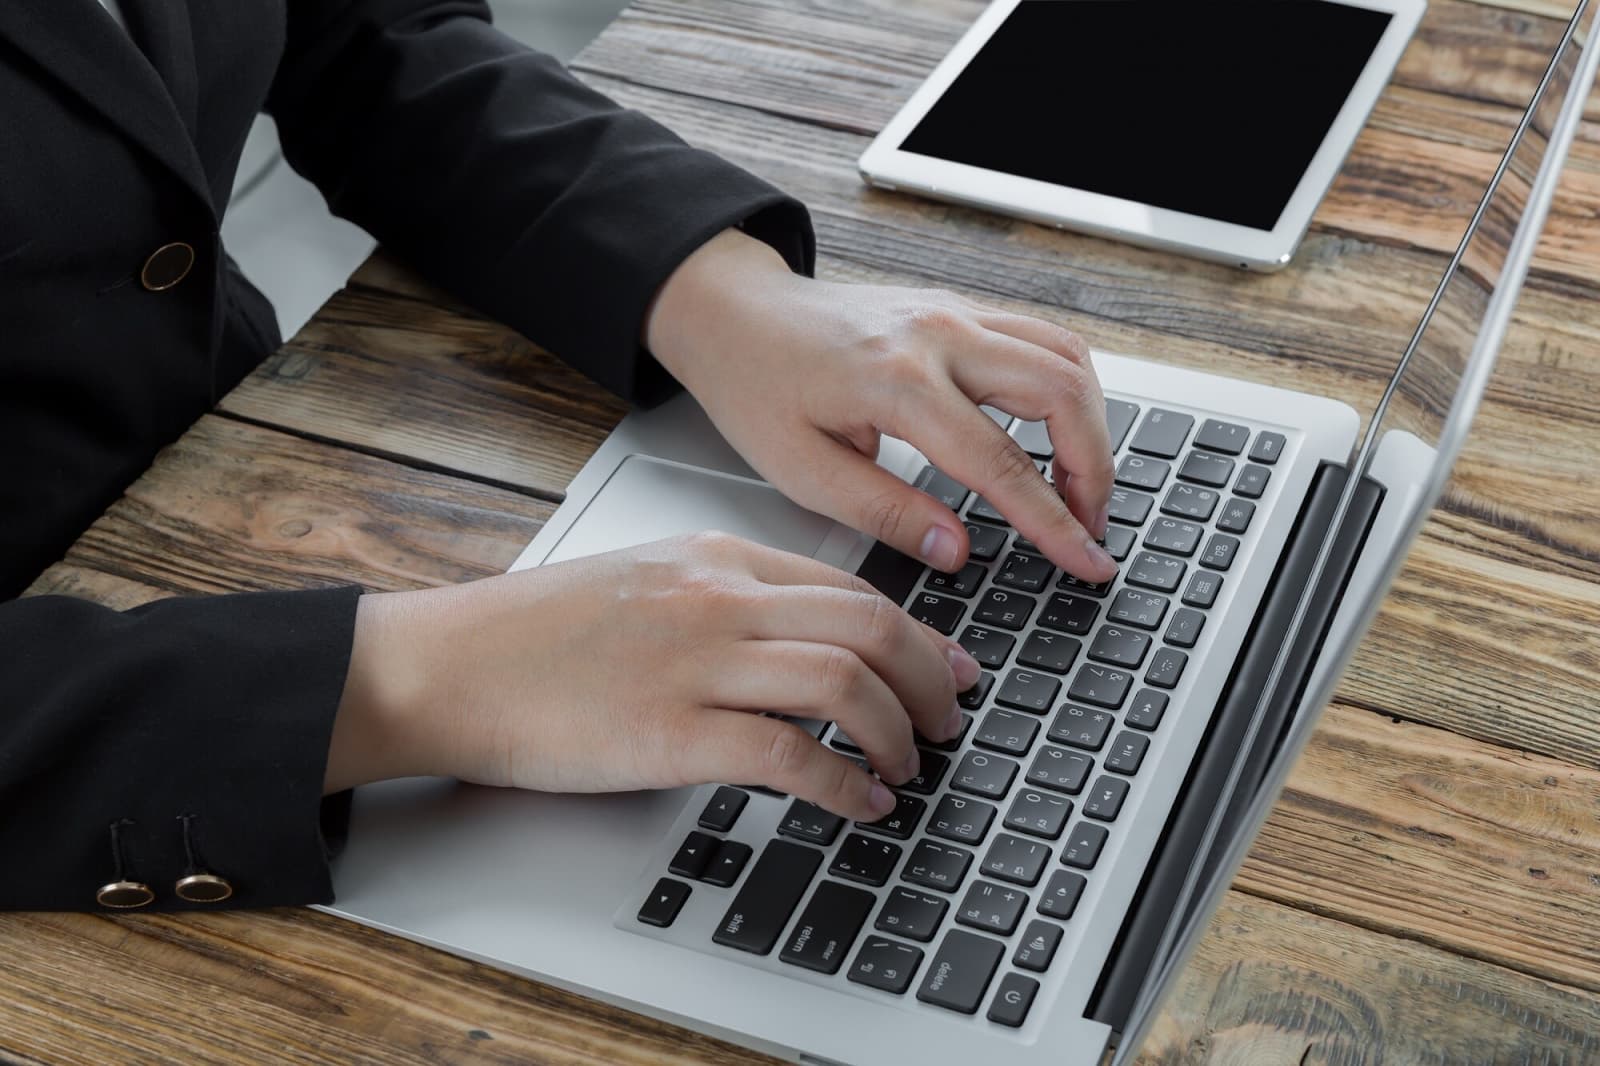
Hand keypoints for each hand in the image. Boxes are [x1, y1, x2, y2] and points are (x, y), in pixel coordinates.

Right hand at [326, 533, 980, 820]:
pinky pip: (788, 753)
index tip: (949, 666)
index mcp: (714, 558)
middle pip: (867, 625)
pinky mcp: (669, 732)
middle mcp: (717, 599)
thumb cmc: (532, 633)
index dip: (918, 633)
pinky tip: (858, 801)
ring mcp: (695, 662)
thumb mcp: (642, 583)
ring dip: (895, 731)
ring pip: (844, 681)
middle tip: (950, 720)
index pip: (848, 587)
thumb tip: (796, 644)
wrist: (447, 664)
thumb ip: (721, 601)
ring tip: (908, 767)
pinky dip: (841, 781)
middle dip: (930, 678)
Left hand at [646, 230, 1117, 580]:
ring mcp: (954, 312)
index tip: (1086, 561)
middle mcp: (937, 335)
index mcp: (895, 380)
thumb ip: (885, 513)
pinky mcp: (959, 309)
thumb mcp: (801, 471)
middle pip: (1061, 393)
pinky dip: (1069, 389)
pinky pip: (1043, 339)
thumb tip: (957, 552)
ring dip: (1091, 426)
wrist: (734, 314)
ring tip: (1081, 490)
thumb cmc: (755, 387)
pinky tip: (1059, 436)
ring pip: (1067, 356)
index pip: (1000, 462)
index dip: (1054, 521)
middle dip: (1094, 469)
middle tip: (1089, 529)